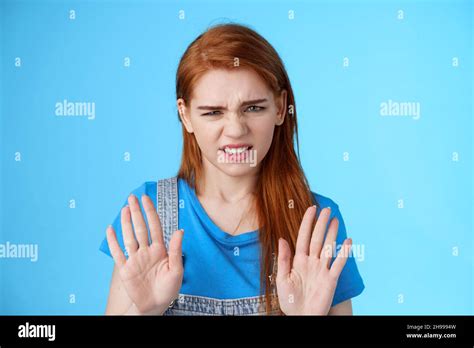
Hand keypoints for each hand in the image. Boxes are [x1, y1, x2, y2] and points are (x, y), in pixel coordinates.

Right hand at [106, 194, 183, 314]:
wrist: (155, 306)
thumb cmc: (168, 289)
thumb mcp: (176, 270)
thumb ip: (175, 250)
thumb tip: (180, 231)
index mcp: (160, 250)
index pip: (155, 226)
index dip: (150, 212)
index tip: (147, 199)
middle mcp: (146, 251)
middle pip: (140, 227)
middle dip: (137, 212)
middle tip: (132, 197)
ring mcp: (135, 259)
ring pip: (129, 236)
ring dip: (126, 222)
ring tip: (124, 208)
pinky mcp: (125, 269)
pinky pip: (118, 253)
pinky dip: (113, 241)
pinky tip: (110, 229)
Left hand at [276, 206, 351, 314]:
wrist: (300, 316)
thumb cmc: (289, 299)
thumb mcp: (281, 278)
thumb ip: (283, 259)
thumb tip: (282, 239)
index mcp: (298, 260)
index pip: (303, 237)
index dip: (307, 223)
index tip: (311, 209)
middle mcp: (312, 262)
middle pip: (317, 239)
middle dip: (321, 224)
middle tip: (327, 209)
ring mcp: (322, 269)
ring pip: (328, 247)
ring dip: (332, 233)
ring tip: (335, 219)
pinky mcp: (331, 279)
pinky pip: (338, 264)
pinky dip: (344, 253)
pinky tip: (348, 241)